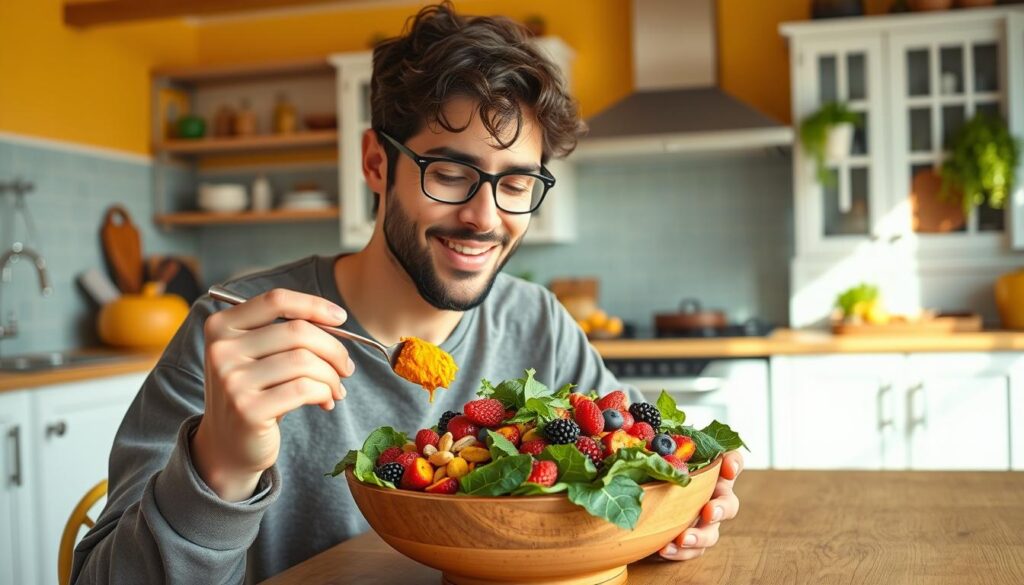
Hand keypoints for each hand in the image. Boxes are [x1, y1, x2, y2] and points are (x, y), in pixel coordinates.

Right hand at [191, 288, 354, 501]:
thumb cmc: (254, 393)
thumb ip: (284, 333)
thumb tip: (335, 320)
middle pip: (297, 331)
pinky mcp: (247, 409)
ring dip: (332, 376)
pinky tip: (326, 402)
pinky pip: (304, 389)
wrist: (227, 447)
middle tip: (346, 367)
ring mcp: (232, 380)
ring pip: (305, 361)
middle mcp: (221, 350)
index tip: (341, 318)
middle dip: (334, 349)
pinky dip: (325, 393)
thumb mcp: (257, 355)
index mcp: (221, 326)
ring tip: (336, 389)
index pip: (276, 300)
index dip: (314, 305)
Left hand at [658, 450, 742, 560]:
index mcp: (713, 474)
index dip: (733, 464)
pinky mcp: (691, 542)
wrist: (648, 497)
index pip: (732, 463)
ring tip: (682, 538)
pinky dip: (679, 552)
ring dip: (699, 537)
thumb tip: (656, 436)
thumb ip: (668, 446)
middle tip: (709, 511)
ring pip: (711, 534)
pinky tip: (664, 549)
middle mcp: (714, 499)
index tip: (727, 467)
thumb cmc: (661, 473)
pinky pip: (691, 551)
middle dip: (721, 509)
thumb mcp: (665, 455)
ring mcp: (704, 523)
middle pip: (729, 504)